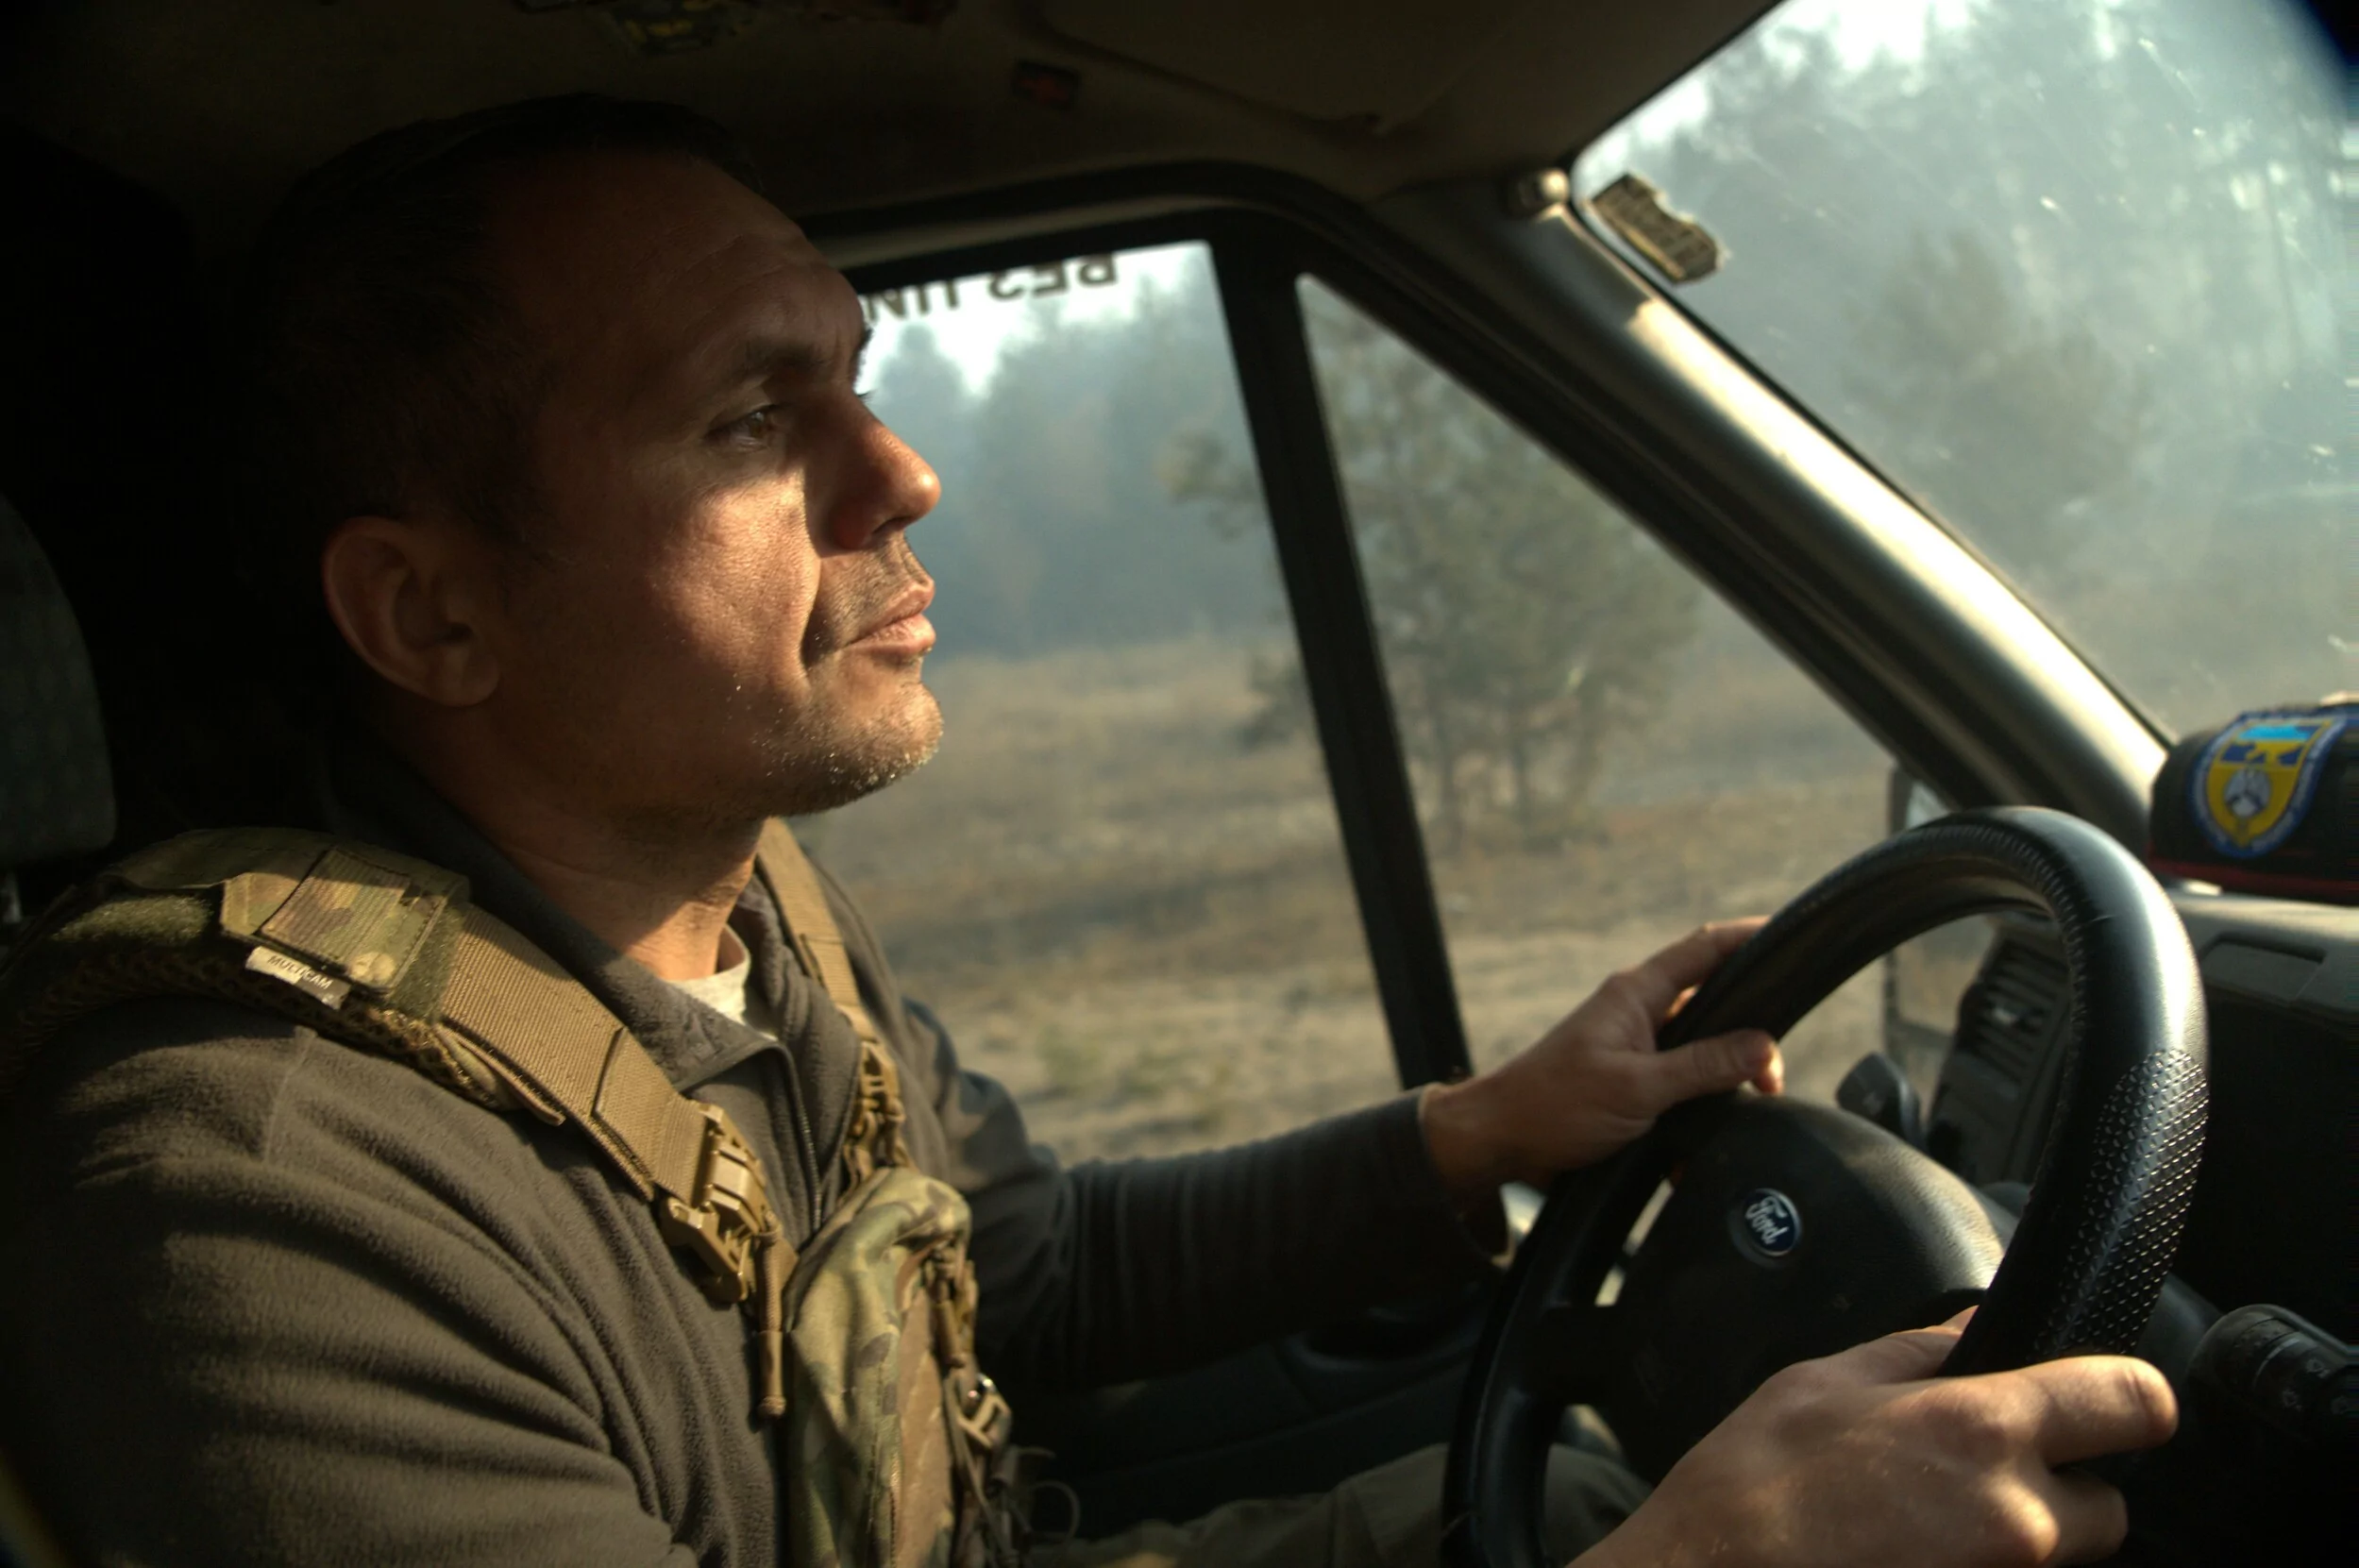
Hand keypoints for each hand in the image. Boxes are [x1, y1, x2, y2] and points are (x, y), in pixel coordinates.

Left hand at [1420, 921, 1781, 1200]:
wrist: (1503, 1140)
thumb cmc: (1554, 1106)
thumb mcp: (1638, 1088)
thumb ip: (1703, 1065)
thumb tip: (1763, 1045)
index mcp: (1636, 994)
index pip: (1704, 947)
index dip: (1748, 936)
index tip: (1791, 937)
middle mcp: (1639, 1011)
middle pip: (1715, 1000)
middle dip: (1752, 1032)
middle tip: (1771, 1077)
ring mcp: (1636, 1045)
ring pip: (1704, 1045)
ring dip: (1729, 1073)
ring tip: (1751, 1101)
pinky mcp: (1633, 1079)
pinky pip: (1683, 1080)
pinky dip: (1702, 1102)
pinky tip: (1710, 1134)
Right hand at [1577, 1313, 2178, 1567]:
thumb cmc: (1748, 1490)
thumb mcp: (1822, 1382)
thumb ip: (1920, 1352)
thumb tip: (1976, 1330)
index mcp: (1981, 1429)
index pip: (2135, 1402)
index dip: (2127, 1395)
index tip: (2109, 1400)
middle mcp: (2017, 1520)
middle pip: (2110, 1507)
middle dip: (2060, 1490)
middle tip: (1979, 1479)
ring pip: (2059, 1558)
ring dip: (2017, 1539)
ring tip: (1928, 1526)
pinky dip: (1977, 1567)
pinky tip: (1913, 1555)